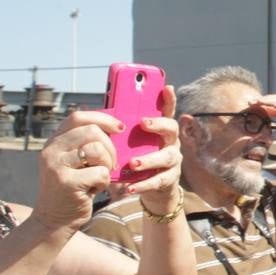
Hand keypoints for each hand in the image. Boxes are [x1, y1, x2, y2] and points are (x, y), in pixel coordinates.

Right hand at [34, 111, 121, 231]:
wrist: (55, 219)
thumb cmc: (74, 187)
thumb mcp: (74, 161)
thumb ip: (85, 143)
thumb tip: (116, 125)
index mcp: (54, 141)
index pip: (78, 117)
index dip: (102, 118)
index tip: (119, 128)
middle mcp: (51, 150)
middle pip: (92, 131)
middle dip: (111, 147)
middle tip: (110, 164)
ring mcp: (56, 166)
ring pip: (97, 150)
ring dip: (107, 164)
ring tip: (100, 176)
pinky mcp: (66, 182)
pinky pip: (100, 172)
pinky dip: (104, 182)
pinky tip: (94, 189)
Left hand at [120, 87, 182, 213]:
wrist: (150, 187)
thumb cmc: (136, 158)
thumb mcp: (132, 143)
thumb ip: (124, 131)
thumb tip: (103, 114)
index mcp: (160, 130)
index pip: (167, 111)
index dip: (169, 99)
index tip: (167, 87)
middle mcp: (170, 142)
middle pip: (172, 129)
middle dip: (159, 124)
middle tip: (144, 123)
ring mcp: (173, 160)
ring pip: (167, 157)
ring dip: (149, 159)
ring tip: (132, 163)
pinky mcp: (169, 179)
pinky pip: (159, 180)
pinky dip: (143, 184)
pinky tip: (129, 187)